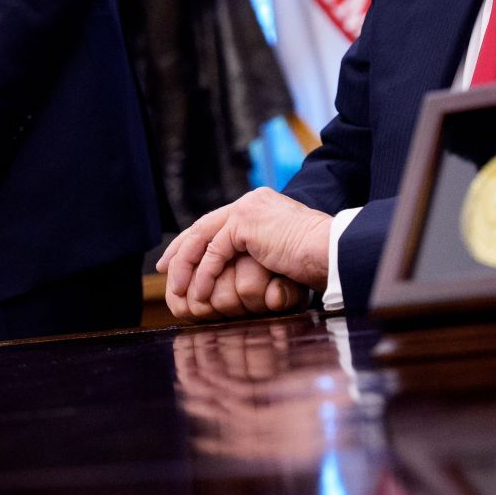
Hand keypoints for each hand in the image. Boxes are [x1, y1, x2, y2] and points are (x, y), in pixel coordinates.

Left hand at [158, 188, 332, 311]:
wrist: (333, 251)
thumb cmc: (317, 261)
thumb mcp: (281, 254)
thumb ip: (258, 254)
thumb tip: (241, 273)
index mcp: (259, 206)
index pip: (217, 222)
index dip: (194, 241)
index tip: (176, 260)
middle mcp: (250, 202)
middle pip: (202, 225)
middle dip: (180, 249)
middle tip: (162, 268)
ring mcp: (247, 208)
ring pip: (202, 237)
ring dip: (187, 266)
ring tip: (179, 291)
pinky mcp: (245, 221)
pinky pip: (214, 251)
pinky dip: (204, 274)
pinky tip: (200, 293)